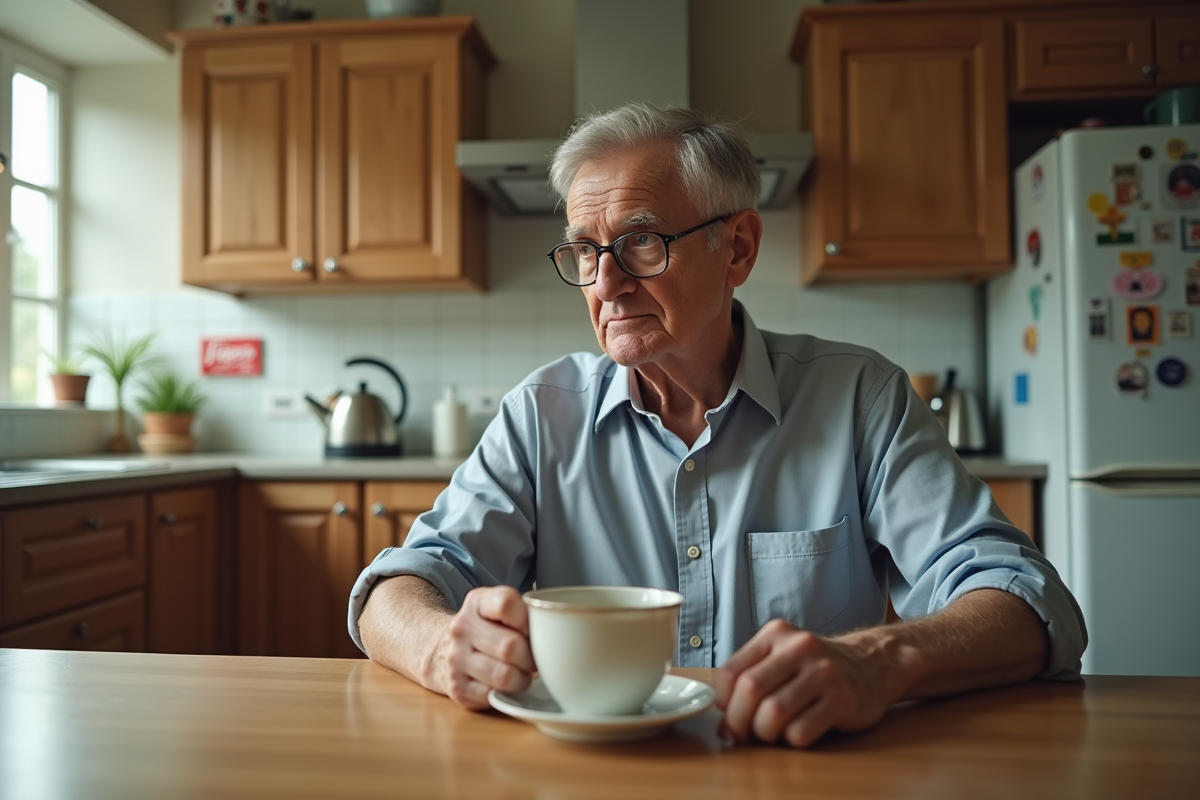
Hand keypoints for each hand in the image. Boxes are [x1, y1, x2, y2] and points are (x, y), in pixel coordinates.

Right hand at [431, 585, 535, 709]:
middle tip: (535, 659)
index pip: (507, 604)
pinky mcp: (457, 687)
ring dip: (523, 679)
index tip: (536, 630)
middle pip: (511, 646)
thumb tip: (555, 634)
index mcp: (477, 602)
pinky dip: (507, 694)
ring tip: (523, 673)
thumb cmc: (487, 628)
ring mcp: (456, 659)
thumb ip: (524, 611)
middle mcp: (462, 628)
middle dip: (532, 657)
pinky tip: (507, 685)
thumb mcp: (499, 607)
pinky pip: (494, 696)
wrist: (443, 649)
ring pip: (505, 676)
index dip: (530, 620)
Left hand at [715, 619, 900, 747]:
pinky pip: (801, 732)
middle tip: (744, 734)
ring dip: (765, 734)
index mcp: (776, 633)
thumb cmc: (815, 668)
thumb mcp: (781, 657)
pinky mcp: (843, 699)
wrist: (871, 664)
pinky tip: (800, 731)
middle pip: (750, 691)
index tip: (729, 717)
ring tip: (772, 733)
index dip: (723, 703)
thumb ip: (751, 680)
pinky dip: (792, 740)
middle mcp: (800, 647)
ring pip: (773, 714)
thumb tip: (724, 726)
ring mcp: (824, 672)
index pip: (731, 672)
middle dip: (739, 722)